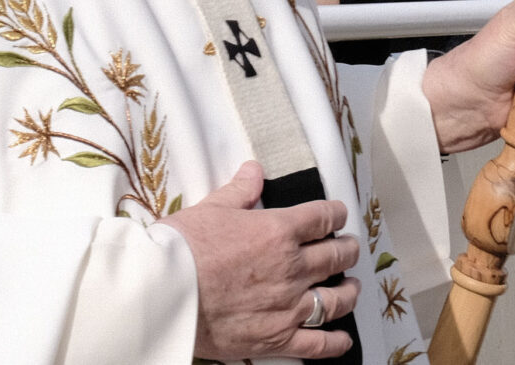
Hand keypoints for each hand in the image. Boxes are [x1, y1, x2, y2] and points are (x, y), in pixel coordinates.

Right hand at [163, 162, 359, 360]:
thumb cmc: (181, 250)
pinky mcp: (277, 339)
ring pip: (336, 298)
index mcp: (278, 231)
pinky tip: (344, 338)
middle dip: (347, 249)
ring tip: (352, 287)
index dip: (336, 214)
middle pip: (337, 256)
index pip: (323, 218)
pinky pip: (318, 343)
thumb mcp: (211, 209)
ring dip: (350, 291)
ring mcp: (288, 305)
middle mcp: (291, 268)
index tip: (338, 215)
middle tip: (349, 248)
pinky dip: (336, 341)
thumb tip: (254, 171)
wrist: (162, 295)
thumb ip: (239, 191)